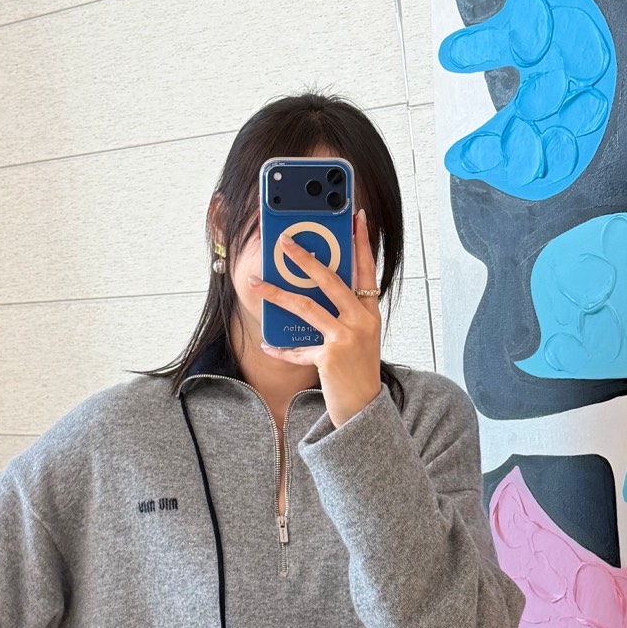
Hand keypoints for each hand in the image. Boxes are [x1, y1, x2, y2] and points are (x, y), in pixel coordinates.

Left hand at [249, 209, 382, 425]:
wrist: (365, 409)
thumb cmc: (358, 373)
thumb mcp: (359, 339)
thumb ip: (343, 315)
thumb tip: (313, 293)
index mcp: (370, 314)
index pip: (367, 270)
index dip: (362, 243)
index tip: (356, 218)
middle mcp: (361, 322)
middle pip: (331, 280)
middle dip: (305, 257)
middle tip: (285, 241)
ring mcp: (346, 339)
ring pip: (305, 306)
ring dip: (277, 293)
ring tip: (257, 283)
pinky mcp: (330, 357)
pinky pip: (297, 348)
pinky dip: (280, 348)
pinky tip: (267, 344)